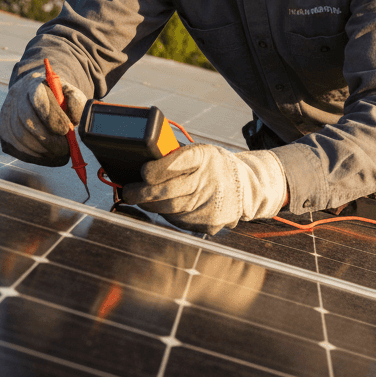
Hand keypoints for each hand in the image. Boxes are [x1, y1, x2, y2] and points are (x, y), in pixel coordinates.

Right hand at [0, 70, 87, 165]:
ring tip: (58, 153)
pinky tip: (46, 156)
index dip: (51, 116)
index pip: (37, 98)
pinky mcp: (3, 129)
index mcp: (34, 83)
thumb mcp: (71, 94)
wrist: (40, 95)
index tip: (66, 130)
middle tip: (64, 149)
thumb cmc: (59, 98)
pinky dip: (32, 155)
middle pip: (26, 119)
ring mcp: (6, 112)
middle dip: (47, 138)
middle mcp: (16, 96)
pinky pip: (14, 146)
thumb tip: (74, 119)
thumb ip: (76, 103)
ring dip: (41, 149)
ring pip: (20, 136)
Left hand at [121, 144, 286, 235]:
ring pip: (170, 209)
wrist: (247, 188)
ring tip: (141, 198)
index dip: (157, 169)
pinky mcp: (209, 223)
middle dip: (143, 193)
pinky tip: (164, 207)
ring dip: (152, 205)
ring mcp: (210, 205)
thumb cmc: (215, 166)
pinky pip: (180, 221)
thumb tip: (141, 163)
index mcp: (205, 157)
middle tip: (128, 191)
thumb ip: (175, 156)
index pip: (177, 162)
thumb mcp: (202, 152)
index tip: (143, 172)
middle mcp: (209, 181)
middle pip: (169, 192)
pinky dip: (168, 214)